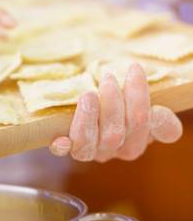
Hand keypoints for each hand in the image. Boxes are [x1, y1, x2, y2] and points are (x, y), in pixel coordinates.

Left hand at [50, 63, 182, 161]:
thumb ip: (156, 117)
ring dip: (88, 118)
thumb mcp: (142, 109)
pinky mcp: (65, 147)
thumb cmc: (122, 107)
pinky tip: (60, 140)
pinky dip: (61, 147)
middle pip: (115, 134)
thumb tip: (159, 116)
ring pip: (89, 143)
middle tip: (107, 78)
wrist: (90, 111)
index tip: (134, 69)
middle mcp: (113, 150)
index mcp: (136, 141)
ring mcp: (89, 151)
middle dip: (113, 103)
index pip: (144, 124)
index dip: (139, 97)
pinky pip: (61, 151)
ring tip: (88, 95)